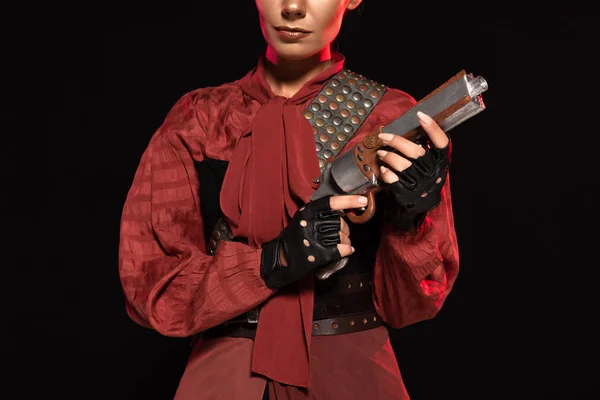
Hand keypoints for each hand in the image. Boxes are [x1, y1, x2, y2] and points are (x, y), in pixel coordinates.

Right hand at [260, 195, 365, 289]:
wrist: (282, 259)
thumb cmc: (295, 237)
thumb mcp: (303, 219)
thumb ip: (321, 213)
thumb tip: (346, 208)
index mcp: (306, 212)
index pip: (331, 202)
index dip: (349, 200)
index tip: (364, 200)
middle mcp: (309, 224)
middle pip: (339, 222)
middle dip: (345, 229)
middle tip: (342, 234)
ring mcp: (312, 240)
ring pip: (341, 237)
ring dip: (346, 241)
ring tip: (341, 244)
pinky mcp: (316, 255)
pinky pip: (340, 250)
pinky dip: (346, 250)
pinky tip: (346, 251)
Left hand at [376, 111, 450, 230]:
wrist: (420, 205)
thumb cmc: (424, 178)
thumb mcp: (432, 164)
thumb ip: (427, 150)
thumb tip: (412, 129)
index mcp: (441, 162)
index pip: (441, 142)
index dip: (433, 128)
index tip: (420, 115)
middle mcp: (432, 172)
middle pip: (415, 151)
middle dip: (396, 141)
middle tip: (384, 136)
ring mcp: (419, 183)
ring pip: (401, 164)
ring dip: (388, 156)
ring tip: (381, 152)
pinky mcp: (406, 192)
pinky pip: (393, 178)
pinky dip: (386, 172)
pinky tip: (383, 168)